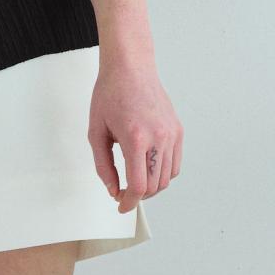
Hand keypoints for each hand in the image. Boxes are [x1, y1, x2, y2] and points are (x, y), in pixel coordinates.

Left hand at [90, 52, 181, 212]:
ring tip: (135, 180)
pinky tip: (148, 168)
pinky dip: (163, 173)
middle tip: (123, 193)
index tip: (121, 206)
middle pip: (155, 186)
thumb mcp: (96, 132)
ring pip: (167, 178)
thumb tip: (113, 190)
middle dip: (138, 196)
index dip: (129, 202)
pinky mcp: (178, 130)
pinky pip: (175, 164)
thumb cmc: (110, 94)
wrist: (130, 68)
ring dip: (151, 186)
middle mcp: (158, 137)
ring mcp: (171, 134)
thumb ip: (103, 166)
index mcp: (136, 138)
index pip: (139, 186)